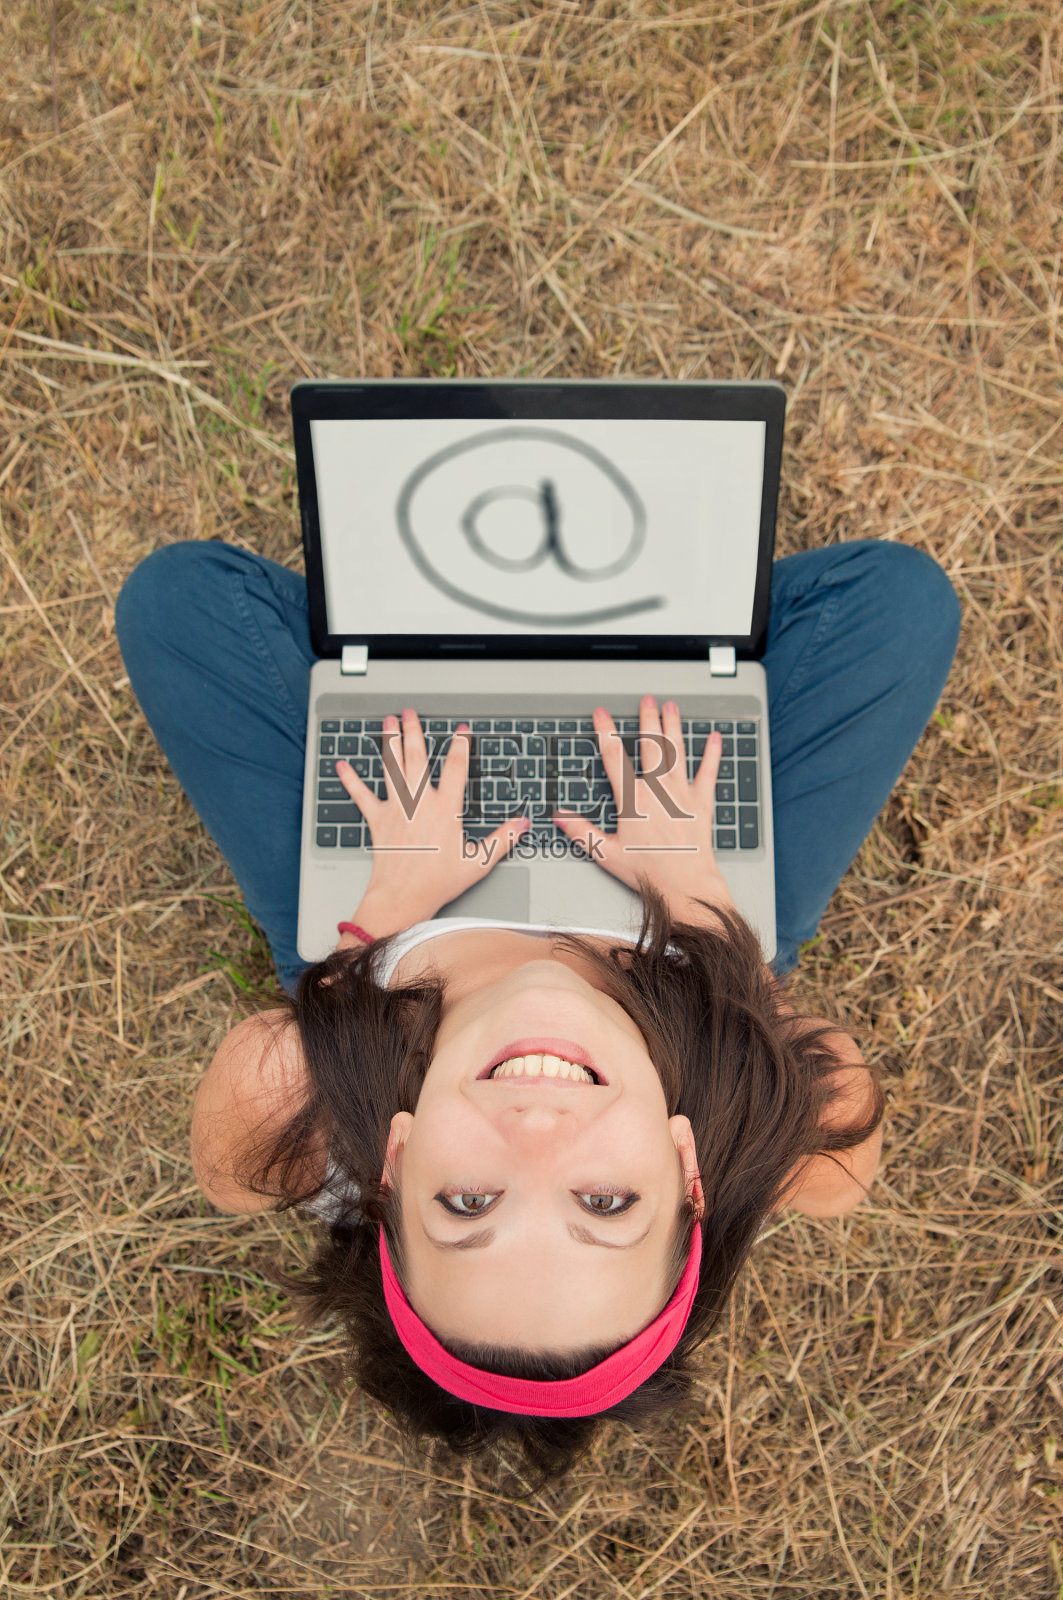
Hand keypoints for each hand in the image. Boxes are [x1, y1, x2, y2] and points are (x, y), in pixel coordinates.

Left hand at [335, 709, 527, 930]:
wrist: (403, 897)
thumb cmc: (437, 882)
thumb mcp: (478, 862)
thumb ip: (502, 839)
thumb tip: (522, 823)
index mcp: (445, 809)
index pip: (457, 768)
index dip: (461, 746)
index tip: (462, 731)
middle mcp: (419, 802)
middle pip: (417, 757)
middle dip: (414, 731)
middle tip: (410, 713)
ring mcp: (396, 809)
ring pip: (391, 767)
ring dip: (389, 742)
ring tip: (388, 722)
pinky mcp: (377, 820)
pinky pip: (361, 795)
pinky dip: (351, 780)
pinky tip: (342, 765)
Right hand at [553, 695, 735, 918]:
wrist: (685, 885)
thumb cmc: (648, 871)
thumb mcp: (606, 853)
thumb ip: (582, 831)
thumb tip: (560, 817)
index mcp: (632, 799)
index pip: (614, 755)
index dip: (605, 730)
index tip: (601, 714)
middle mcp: (658, 789)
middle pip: (651, 744)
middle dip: (647, 718)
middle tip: (646, 700)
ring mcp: (682, 793)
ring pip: (677, 750)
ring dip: (674, 726)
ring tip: (672, 707)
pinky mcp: (702, 802)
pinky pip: (708, 772)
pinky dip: (712, 753)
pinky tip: (715, 738)